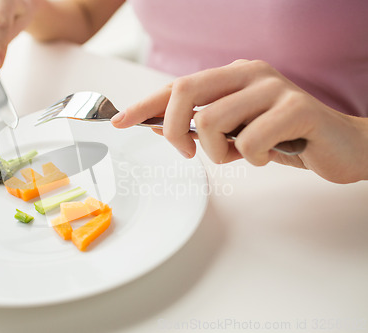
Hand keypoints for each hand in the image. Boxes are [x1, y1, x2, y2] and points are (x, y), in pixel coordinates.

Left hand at [111, 60, 367, 183]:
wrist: (340, 145)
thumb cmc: (281, 137)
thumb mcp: (235, 131)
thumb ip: (201, 125)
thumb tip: (156, 125)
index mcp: (232, 75)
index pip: (176, 86)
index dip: (144, 105)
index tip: (118, 122)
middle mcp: (249, 73)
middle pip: (185, 93)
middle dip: (174, 131)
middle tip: (188, 153)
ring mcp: (273, 87)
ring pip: (212, 122)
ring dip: (220, 153)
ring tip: (243, 155)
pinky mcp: (297, 108)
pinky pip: (249, 142)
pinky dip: (253, 159)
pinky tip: (270, 155)